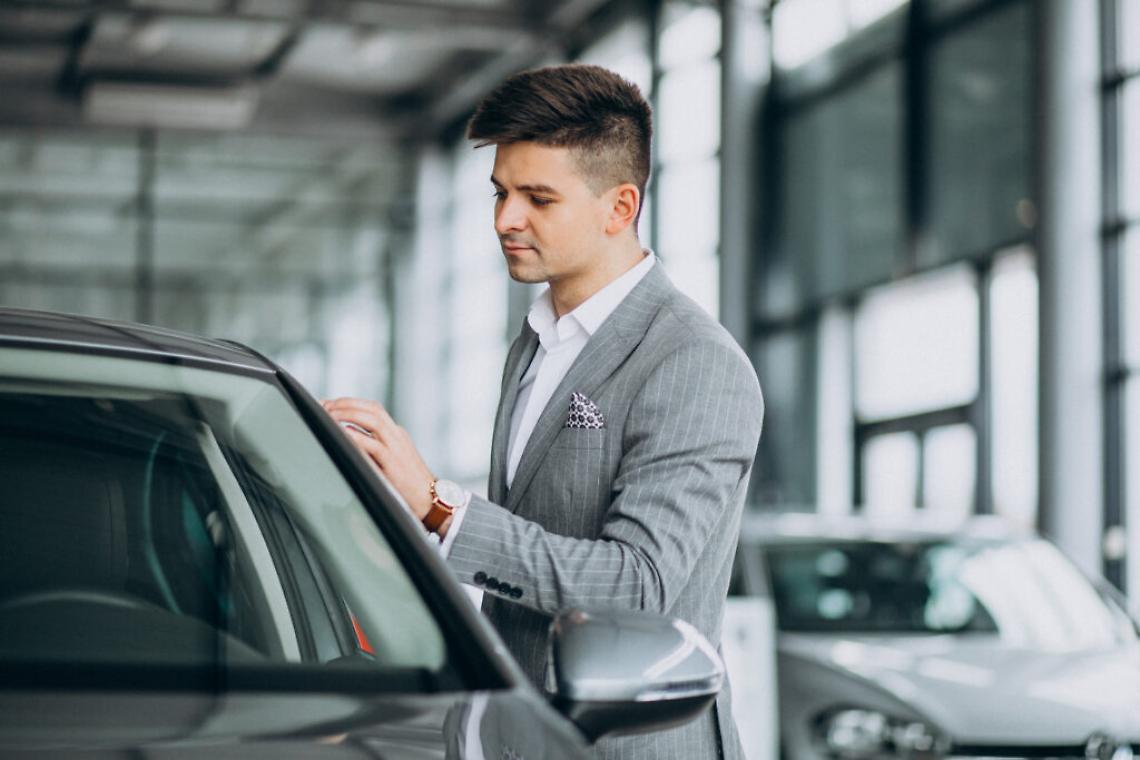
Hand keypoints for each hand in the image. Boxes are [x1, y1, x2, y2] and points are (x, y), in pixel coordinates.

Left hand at [321, 397, 435, 524]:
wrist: (430, 499)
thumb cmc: (408, 483)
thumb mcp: (391, 459)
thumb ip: (374, 447)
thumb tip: (348, 436)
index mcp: (396, 433)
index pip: (373, 408)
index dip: (350, 403)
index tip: (330, 404)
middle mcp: (397, 436)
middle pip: (372, 409)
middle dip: (346, 404)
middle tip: (325, 407)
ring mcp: (396, 448)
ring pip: (373, 420)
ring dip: (349, 414)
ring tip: (330, 416)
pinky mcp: (394, 463)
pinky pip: (374, 445)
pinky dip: (357, 436)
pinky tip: (343, 434)